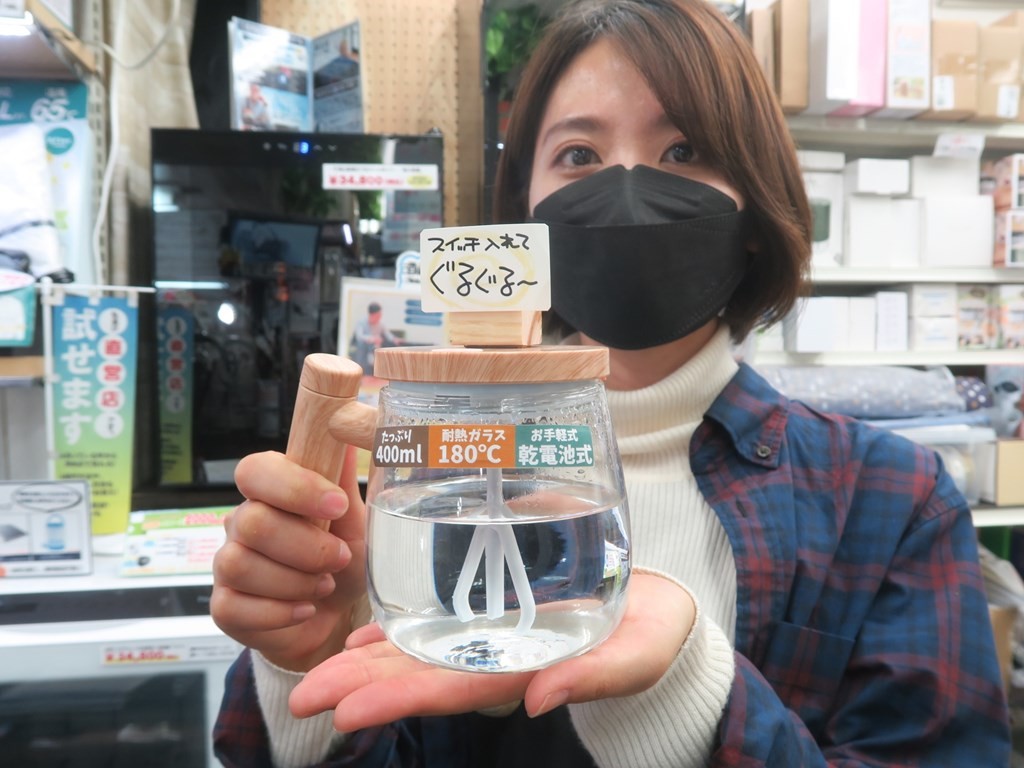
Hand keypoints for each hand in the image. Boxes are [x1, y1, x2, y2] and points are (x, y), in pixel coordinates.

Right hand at [210, 448, 366, 671]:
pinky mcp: (223, 606)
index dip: (294, 487)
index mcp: (270, 492)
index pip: (255, 470)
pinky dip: (280, 612)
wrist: (336, 617)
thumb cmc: (343, 561)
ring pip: (240, 565)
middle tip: (340, 558)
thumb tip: (346, 425)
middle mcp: (240, 523)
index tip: (336, 506)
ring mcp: (226, 565)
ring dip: (295, 581)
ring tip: (323, 585)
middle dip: (307, 546)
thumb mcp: (355, 520)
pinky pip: (236, 607)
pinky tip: (304, 608)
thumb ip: (344, 479)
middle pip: (252, 522)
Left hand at [289, 573, 695, 731]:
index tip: (343, 712)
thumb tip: (539, 699)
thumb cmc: (654, 633)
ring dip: (368, 661)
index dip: (397, 701)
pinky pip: (440, 619)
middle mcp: (499, 658)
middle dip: (361, 686)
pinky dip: (402, 626)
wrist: (661, 605)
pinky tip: (366, 630)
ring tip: (317, 671)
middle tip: (303, 696)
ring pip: (421, 649)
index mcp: (527, 673)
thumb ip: (593, 675)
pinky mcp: (500, 608)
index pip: (451, 690)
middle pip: (421, 675)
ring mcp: (495, 635)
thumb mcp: (636, 656)